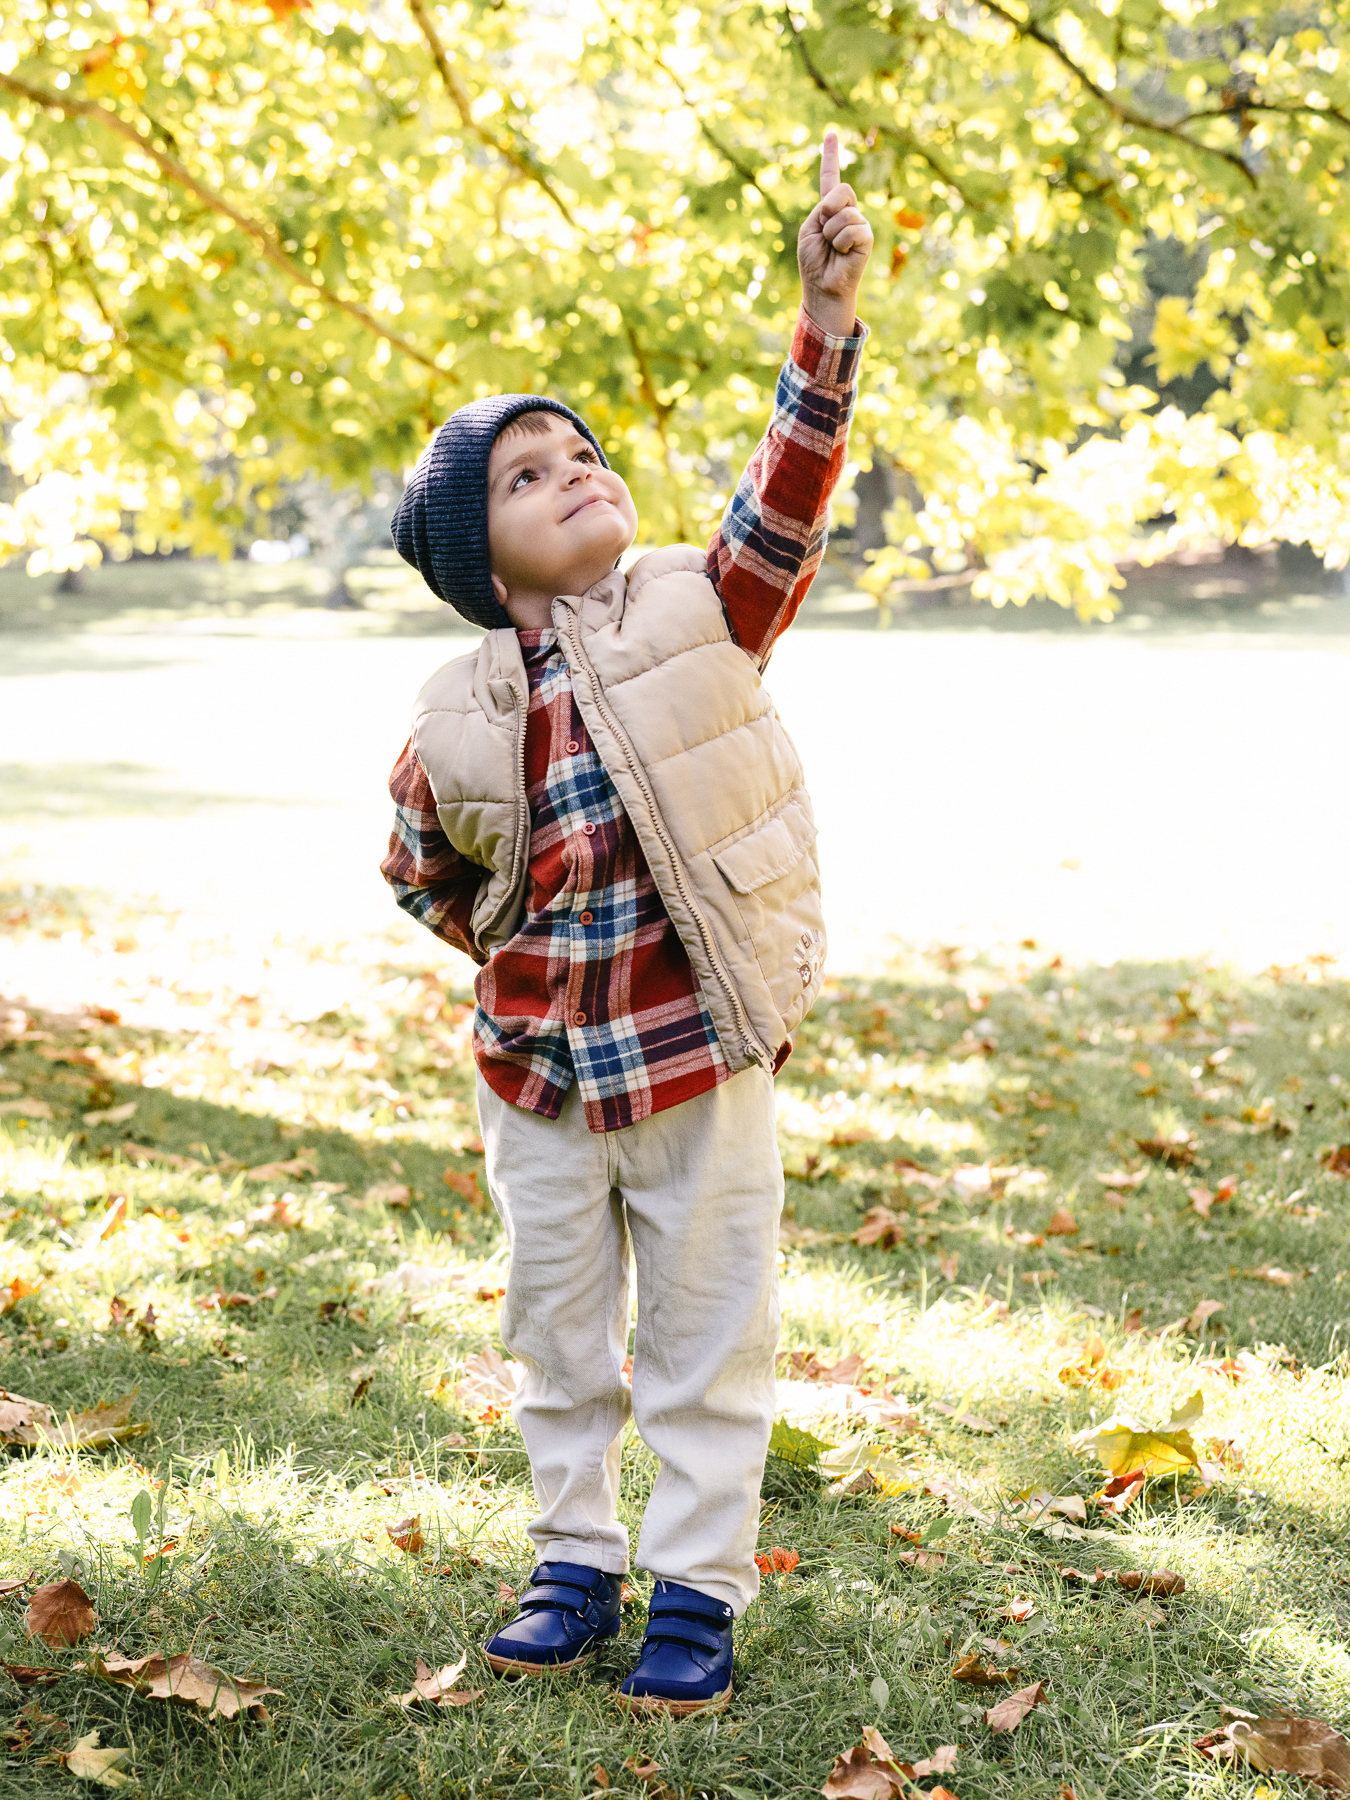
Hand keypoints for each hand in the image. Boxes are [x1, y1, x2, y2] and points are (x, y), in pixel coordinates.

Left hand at [797, 129, 872, 337]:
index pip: (831, 177)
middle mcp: (847, 211)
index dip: (830, 156)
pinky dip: (842, 243)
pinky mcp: (867, 237)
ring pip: (844, 213)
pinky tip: (843, 254)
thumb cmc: (814, 260)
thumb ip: (824, 208)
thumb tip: (843, 205)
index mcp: (829, 207)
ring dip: (832, 233)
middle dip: (827, 210)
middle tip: (825, 234)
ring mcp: (859, 222)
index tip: (830, 133)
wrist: (823, 286)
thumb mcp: (810, 228)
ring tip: (834, 249)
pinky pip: (852, 229)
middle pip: (841, 190)